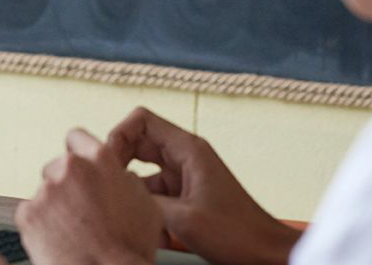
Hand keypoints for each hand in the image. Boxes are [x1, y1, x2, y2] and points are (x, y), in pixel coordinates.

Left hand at [14, 129, 159, 264]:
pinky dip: (40, 225)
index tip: (75, 163)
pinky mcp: (27, 213)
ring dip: (54, 206)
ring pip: (45, 192)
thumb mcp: (145, 203)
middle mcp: (70, 169)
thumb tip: (118, 177)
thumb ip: (124, 180)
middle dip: (65, 185)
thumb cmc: (128, 248)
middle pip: (57, 167)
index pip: (77, 138)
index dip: (77, 152)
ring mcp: (46, 191)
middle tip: (78, 210)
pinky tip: (59, 238)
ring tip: (73, 230)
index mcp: (99, 160)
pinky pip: (30, 213)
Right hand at [102, 107, 299, 264]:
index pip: (141, 120)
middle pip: (136, 143)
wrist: (263, 252)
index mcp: (188, 150)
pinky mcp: (183, 195)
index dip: (118, 136)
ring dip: (132, 192)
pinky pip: (152, 193)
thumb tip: (111, 191)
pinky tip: (149, 230)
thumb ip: (143, 199)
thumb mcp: (183, 218)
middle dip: (118, 164)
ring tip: (131, 215)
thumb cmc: (235, 233)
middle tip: (108, 188)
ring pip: (141, 171)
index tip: (108, 163)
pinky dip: (145, 208)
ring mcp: (183, 176)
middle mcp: (184, 156)